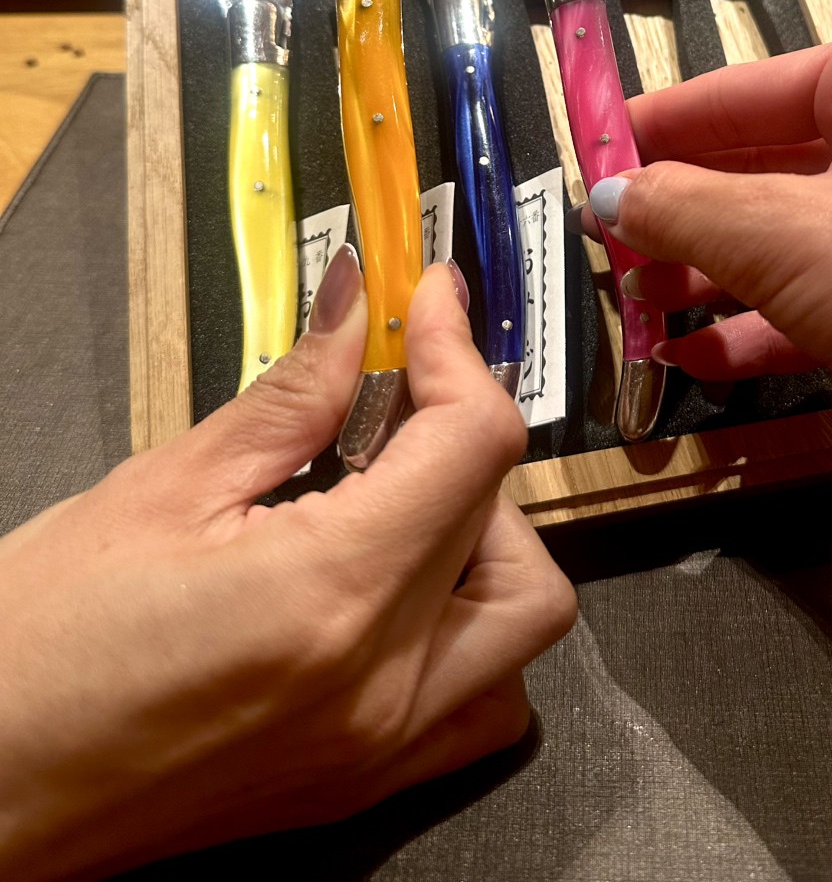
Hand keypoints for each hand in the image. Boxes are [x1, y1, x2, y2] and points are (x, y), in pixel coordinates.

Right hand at [0, 252, 574, 879]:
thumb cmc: (35, 646)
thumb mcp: (160, 491)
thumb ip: (290, 395)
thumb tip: (355, 305)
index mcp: (332, 593)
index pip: (474, 444)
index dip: (460, 352)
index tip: (428, 302)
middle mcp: (383, 684)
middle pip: (508, 521)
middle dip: (463, 435)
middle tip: (392, 401)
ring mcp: (380, 749)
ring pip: (524, 621)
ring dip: (489, 538)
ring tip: (395, 500)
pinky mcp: (360, 786)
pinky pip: (481, 700)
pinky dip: (475, 627)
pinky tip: (399, 586)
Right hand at [584, 23, 831, 559]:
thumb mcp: (784, 231)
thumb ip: (681, 207)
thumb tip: (608, 195)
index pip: (746, 87)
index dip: (661, 123)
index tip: (591, 150)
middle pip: (763, 164)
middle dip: (680, 210)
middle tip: (604, 238)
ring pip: (785, 239)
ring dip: (706, 275)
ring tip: (635, 303)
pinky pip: (815, 303)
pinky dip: (754, 327)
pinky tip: (696, 358)